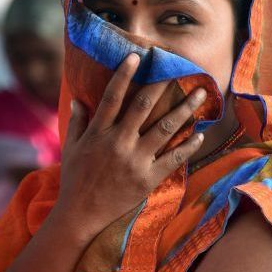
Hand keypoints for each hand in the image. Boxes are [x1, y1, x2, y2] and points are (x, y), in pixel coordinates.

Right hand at [54, 53, 205, 234]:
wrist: (81, 214)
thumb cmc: (74, 180)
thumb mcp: (70, 148)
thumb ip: (76, 122)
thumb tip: (78, 99)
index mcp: (99, 132)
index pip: (113, 96)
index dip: (125, 74)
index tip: (138, 57)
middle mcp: (118, 142)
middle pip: (144, 106)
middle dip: (163, 85)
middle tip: (180, 68)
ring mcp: (135, 160)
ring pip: (165, 129)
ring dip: (184, 110)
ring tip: (201, 95)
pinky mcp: (147, 179)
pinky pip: (172, 159)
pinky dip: (188, 147)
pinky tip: (200, 135)